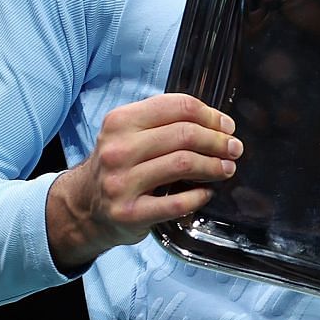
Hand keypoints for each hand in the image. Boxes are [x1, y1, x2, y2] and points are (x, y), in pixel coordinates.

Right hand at [47, 93, 240, 269]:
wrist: (84, 207)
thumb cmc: (120, 166)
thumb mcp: (130, 134)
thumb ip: (165, 123)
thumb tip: (218, 124)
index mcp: (120, 122)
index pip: (177, 106)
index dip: (210, 115)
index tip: (227, 126)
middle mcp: (117, 150)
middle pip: (184, 134)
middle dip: (218, 141)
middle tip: (234, 149)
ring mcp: (120, 183)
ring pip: (183, 163)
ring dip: (214, 166)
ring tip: (226, 169)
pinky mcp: (129, 213)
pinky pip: (177, 202)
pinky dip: (199, 195)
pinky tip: (206, 193)